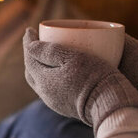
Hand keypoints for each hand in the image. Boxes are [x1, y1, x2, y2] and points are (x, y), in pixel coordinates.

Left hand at [23, 28, 137, 130]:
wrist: (110, 106)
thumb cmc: (93, 77)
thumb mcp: (72, 58)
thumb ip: (49, 51)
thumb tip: (30, 45)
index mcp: (44, 80)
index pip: (30, 58)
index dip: (28, 42)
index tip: (29, 29)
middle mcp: (45, 94)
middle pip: (31, 72)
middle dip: (31, 56)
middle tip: (35, 42)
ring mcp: (54, 103)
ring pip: (40, 82)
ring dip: (39, 68)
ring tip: (44, 56)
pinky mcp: (65, 108)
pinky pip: (50, 90)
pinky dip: (49, 77)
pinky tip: (58, 73)